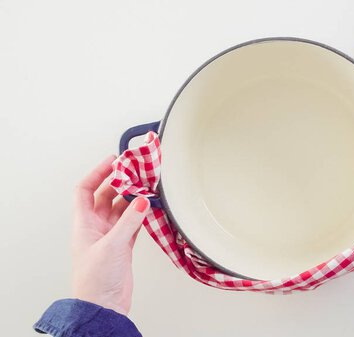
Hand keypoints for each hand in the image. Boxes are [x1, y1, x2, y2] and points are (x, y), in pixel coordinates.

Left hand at [72, 155, 148, 314]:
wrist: (103, 306)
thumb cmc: (95, 280)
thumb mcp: (112, 245)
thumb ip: (129, 221)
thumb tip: (141, 200)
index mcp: (84, 224)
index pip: (85, 189)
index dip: (98, 173)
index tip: (114, 161)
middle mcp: (96, 227)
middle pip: (107, 196)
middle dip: (121, 183)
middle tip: (137, 171)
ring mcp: (111, 236)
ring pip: (123, 208)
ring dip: (134, 198)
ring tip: (148, 187)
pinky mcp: (124, 246)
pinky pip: (133, 223)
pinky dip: (142, 215)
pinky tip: (150, 208)